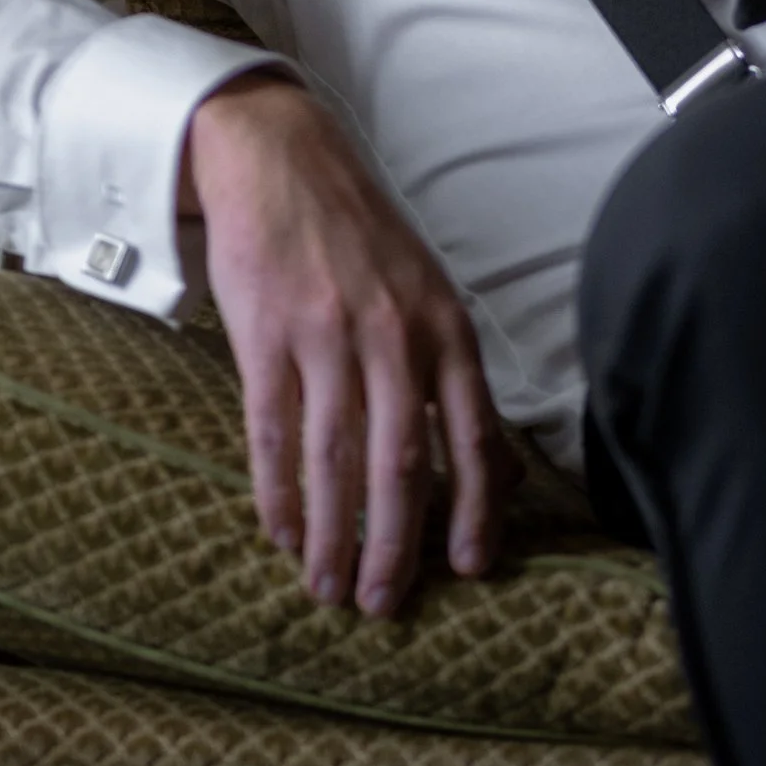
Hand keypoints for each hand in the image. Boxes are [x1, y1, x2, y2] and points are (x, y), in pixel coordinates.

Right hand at [182, 72, 517, 616]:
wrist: (279, 159)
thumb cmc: (361, 234)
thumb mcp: (431, 291)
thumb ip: (457, 374)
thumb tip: (502, 468)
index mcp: (444, 327)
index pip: (473, 435)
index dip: (474, 509)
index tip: (469, 568)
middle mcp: (393, 335)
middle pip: (400, 463)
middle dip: (394, 546)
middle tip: (384, 606)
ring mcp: (325, 335)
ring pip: (333, 460)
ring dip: (330, 536)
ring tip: (327, 589)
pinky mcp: (264, 336)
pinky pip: (271, 433)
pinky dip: (276, 494)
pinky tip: (280, 534)